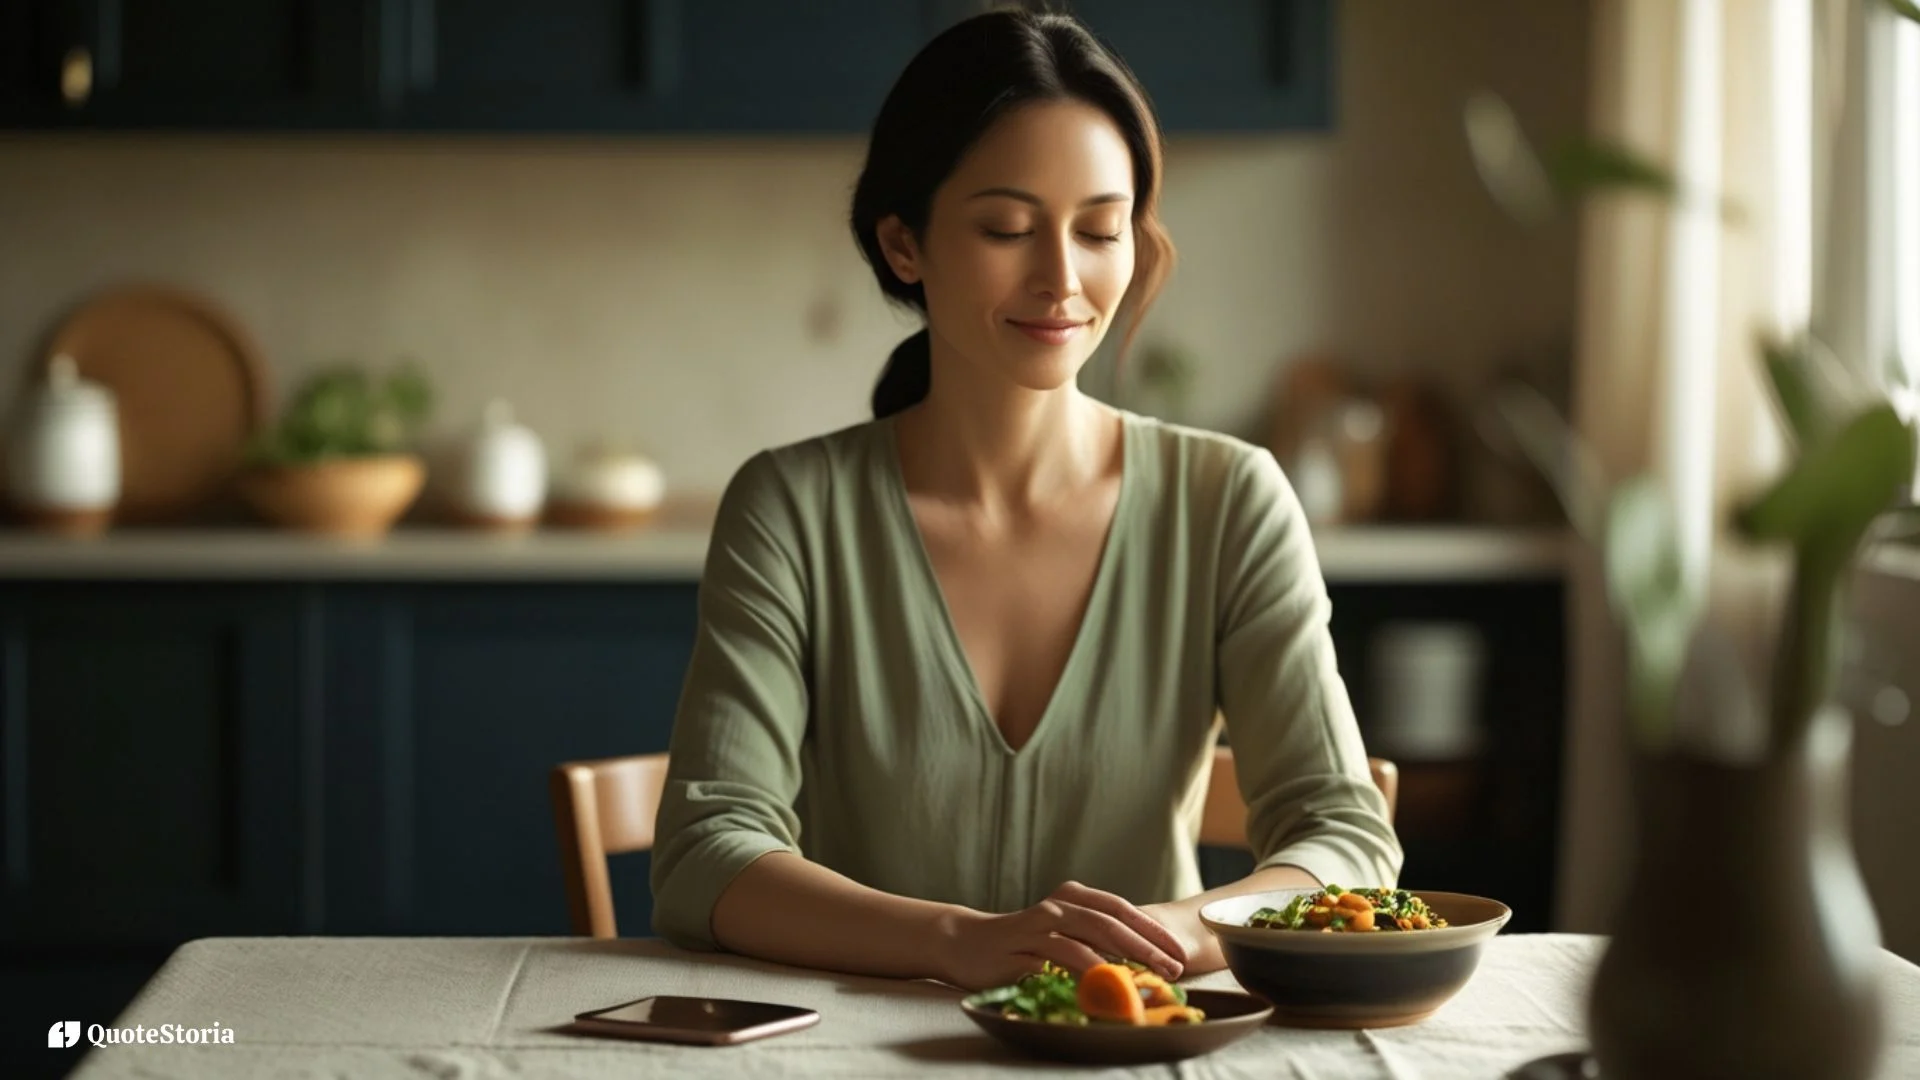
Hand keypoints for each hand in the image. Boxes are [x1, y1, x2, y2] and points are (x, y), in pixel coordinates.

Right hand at [931, 880, 1187, 990]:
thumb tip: (1141, 963)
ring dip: (1122, 959)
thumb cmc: (1022, 941)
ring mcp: (1039, 926)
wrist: (966, 942)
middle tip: (1174, 968)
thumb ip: (1094, 940)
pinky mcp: (1022, 950)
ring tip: (1148, 979)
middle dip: (1147, 946)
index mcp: (1073, 897)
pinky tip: (1102, 984)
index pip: (1121, 909)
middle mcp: (1059, 906)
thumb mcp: (1061, 933)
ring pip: (1088, 938)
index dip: (1153, 930)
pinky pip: (1058, 960)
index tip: (1179, 952)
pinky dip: (1083, 971)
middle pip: (1111, 922)